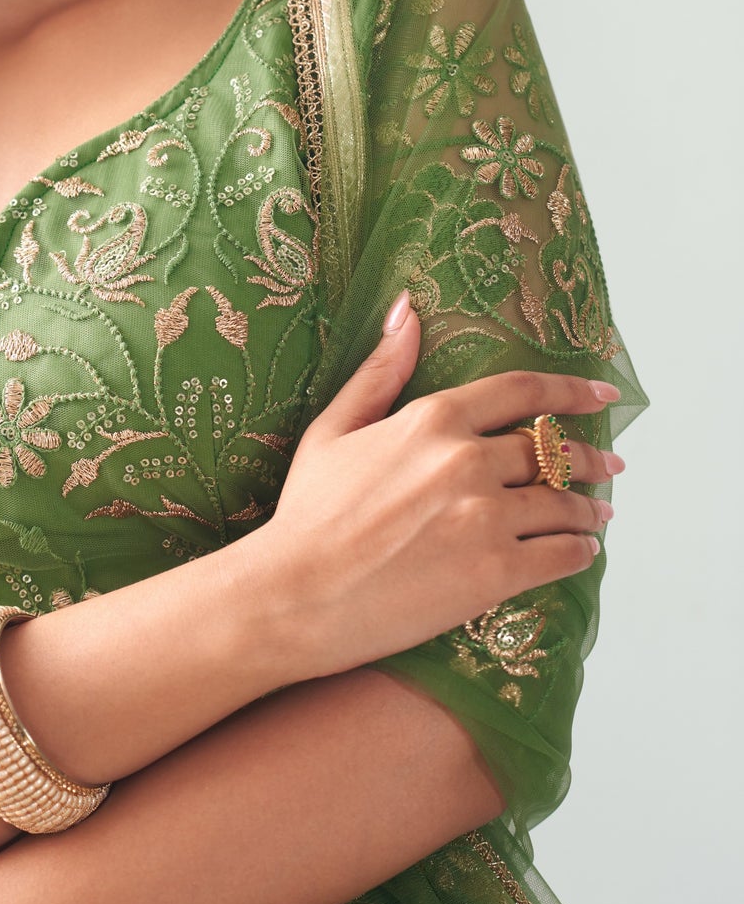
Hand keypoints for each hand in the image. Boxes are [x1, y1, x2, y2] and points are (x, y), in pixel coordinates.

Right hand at [239, 291, 622, 685]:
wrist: (297, 593)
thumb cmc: (308, 513)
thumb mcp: (335, 428)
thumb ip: (380, 370)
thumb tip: (407, 310)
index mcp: (432, 420)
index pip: (521, 392)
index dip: (571, 391)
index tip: (603, 395)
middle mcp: (467, 461)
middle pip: (551, 451)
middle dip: (588, 458)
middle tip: (607, 464)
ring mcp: (486, 518)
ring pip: (563, 504)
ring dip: (588, 509)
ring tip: (596, 514)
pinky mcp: (496, 573)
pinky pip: (562, 555)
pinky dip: (580, 551)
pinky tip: (581, 550)